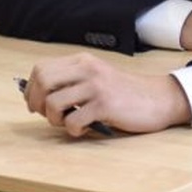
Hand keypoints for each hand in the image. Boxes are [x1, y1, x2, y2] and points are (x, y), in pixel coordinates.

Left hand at [21, 53, 191, 136]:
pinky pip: (73, 121)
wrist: (159, 98)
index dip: (32, 90)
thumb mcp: (96, 78)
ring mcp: (96, 86)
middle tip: (50, 115)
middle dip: (38, 103)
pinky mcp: (105, 104)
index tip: (38, 104)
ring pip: (53, 103)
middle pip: (42, 81)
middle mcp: (88, 69)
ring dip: (54, 120)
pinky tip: (85, 128)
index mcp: (83, 61)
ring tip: (69, 122)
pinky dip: (73, 130)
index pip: (40, 69)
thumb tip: (36, 96)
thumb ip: (71, 81)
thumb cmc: (124, 93)